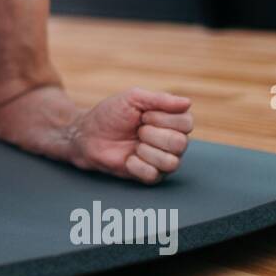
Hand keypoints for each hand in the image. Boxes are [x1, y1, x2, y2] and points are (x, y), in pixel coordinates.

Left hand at [67, 87, 192, 183]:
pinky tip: (128, 158)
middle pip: (180, 143)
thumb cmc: (111, 115)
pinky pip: (154, 174)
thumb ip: (160, 99)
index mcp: (173, 121)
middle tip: (138, 130)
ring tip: (134, 144)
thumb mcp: (133, 98)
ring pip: (171, 162)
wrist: (88, 135)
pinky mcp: (150, 176)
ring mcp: (163, 160)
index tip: (143, 115)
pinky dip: (136, 165)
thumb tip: (187, 102)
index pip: (186, 123)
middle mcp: (173, 142)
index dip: (162, 118)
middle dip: (152, 134)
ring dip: (146, 151)